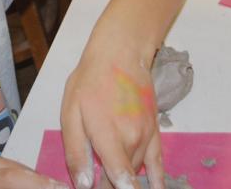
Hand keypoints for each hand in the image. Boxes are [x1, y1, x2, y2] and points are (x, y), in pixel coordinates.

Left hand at [60, 33, 163, 188]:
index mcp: (110, 138)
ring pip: (136, 171)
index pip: (117, 180)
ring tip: (109, 175)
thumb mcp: (71, 113)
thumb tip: (83, 185)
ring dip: (124, 176)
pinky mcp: (155, 132)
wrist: (121, 54)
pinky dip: (157, 180)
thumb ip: (76, 152)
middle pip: (123, 178)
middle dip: (109, 183)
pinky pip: (158, 164)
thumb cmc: (91, 81)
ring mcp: (147, 137)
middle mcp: (133, 140)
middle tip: (97, 178)